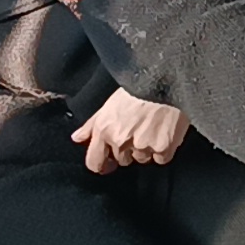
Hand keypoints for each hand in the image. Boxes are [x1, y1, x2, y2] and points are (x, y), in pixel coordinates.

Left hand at [72, 88, 189, 173]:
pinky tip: (164, 133)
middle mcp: (121, 141)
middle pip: (122, 160)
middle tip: (138, 131)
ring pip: (142, 159)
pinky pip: (160, 158)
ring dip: (146, 149)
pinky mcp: (163, 148)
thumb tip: (77, 138)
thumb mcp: (109, 103)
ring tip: (153, 128)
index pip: (94, 163)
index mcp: (104, 130)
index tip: (108, 163)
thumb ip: (92, 124)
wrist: (167, 80)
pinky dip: (163, 150)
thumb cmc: (138, 87)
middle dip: (128, 150)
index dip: (102, 164)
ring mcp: (143, 146)